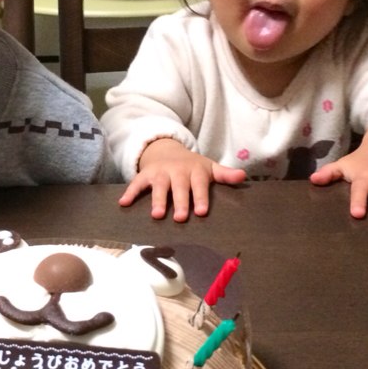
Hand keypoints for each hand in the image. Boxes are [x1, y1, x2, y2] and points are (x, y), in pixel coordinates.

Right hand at [118, 138, 246, 221]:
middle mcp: (177, 171)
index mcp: (195, 171)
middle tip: (180, 218)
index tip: (201, 212)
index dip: (200, 197)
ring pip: (159, 186)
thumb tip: (243, 177)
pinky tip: (123, 204)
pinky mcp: (145, 175)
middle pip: (179, 187)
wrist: (168, 151)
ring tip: (156, 215)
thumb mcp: (209, 168)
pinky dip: (130, 192)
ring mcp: (160, 173)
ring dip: (157, 200)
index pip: (199, 184)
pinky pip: (136, 183)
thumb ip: (225, 174)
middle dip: (179, 201)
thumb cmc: (192, 167)